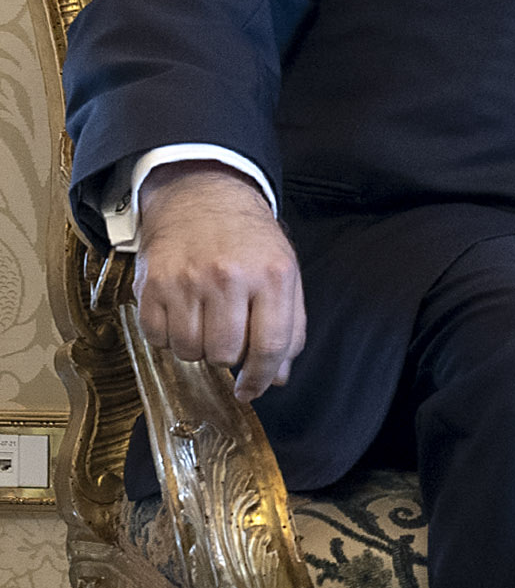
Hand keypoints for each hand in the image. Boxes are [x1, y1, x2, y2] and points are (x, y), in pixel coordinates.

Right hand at [133, 164, 304, 399]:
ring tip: (204, 323)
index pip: (270, 346)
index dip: (262, 378)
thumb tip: (279, 378)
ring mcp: (186, 280)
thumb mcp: (285, 274)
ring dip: (197, 349)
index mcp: (271, 277)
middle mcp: (228, 278)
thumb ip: (289, 327)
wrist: (202, 196)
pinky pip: (156, 337)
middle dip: (228, 358)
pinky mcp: (151, 283)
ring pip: (189, 351)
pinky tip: (180, 317)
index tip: (252, 390)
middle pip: (226, 353)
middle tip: (228, 339)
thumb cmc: (250, 242)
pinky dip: (168, 338)